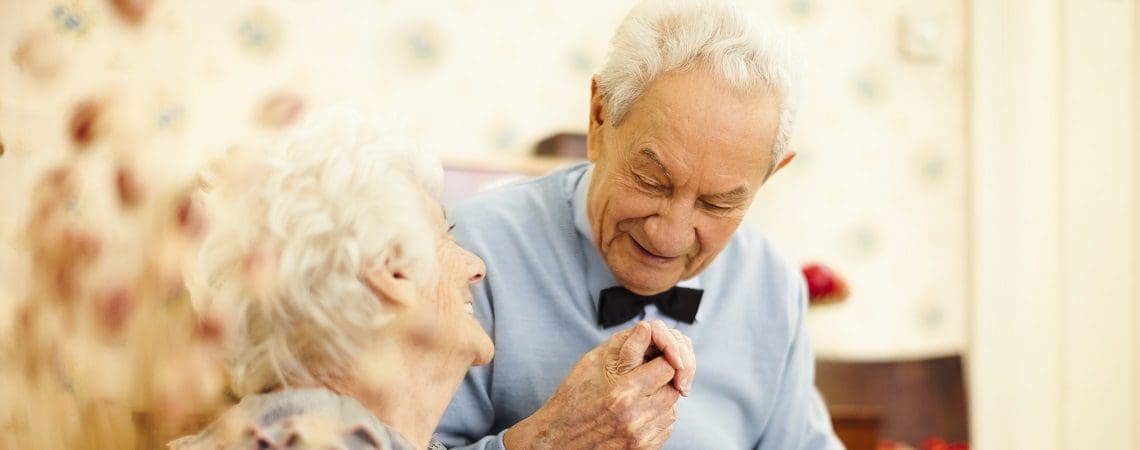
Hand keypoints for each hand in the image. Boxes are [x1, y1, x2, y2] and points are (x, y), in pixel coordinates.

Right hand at [503, 320, 696, 449]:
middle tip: (645, 376)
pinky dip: (656, 417)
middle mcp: (636, 417)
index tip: (654, 357)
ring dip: (660, 399)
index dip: (664, 358)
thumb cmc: (573, 398)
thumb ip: (625, 347)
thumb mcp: (593, 364)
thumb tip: (647, 328)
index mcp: (624, 391)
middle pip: (673, 388)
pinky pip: (665, 428)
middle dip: (663, 379)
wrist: (558, 440)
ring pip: (672, 409)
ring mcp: (641, 437)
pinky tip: (636, 412)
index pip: (668, 366)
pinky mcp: (644, 449)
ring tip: (637, 396)